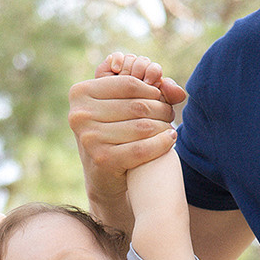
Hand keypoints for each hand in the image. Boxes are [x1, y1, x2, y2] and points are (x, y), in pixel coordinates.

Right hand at [69, 52, 187, 189]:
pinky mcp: (103, 159)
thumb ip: (147, 89)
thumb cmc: (113, 132)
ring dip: (163, 126)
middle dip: (160, 109)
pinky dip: (161, 143)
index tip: (160, 98)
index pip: (128, 84)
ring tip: (169, 127)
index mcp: (80, 93)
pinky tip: (169, 139)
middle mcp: (80, 115)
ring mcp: (90, 138)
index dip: (151, 90)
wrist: (102, 175)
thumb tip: (179, 91)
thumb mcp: (119, 104)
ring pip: (142, 126)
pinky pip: (141, 148)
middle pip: (137, 106)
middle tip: (169, 114)